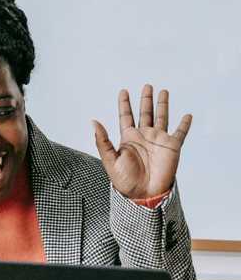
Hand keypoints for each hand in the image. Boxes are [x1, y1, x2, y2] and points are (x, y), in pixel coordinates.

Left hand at [92, 85, 191, 199]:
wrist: (143, 194)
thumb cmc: (124, 180)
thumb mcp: (110, 159)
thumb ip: (102, 140)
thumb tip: (93, 121)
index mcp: (128, 138)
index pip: (126, 116)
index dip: (124, 104)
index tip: (123, 91)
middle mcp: (144, 136)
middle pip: (145, 113)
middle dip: (146, 99)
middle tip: (147, 86)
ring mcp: (158, 140)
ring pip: (161, 117)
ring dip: (163, 105)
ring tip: (163, 91)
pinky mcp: (172, 146)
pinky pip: (180, 133)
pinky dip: (184, 124)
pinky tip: (187, 115)